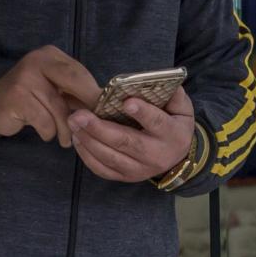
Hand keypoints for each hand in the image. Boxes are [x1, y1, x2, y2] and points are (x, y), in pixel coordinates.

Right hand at [0, 45, 100, 143]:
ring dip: (65, 129)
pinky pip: (44, 121)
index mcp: (51, 55)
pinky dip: (48, 132)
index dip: (94, 93)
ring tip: (65, 139)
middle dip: (86, 107)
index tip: (105, 112)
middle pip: (73, 82)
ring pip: (59, 107)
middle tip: (92, 125)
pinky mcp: (16, 97)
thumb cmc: (30, 98)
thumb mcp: (54, 90)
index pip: (80, 72)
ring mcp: (25, 77)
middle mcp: (38, 60)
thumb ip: (76, 93)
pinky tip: (45, 133)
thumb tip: (105, 107)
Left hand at [68, 85, 196, 183]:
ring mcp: (139, 170)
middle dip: (99, 128)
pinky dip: (87, 155)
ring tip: (73, 123)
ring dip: (88, 140)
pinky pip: (102, 169)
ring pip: (110, 157)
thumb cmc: (174, 125)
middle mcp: (155, 155)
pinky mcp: (125, 177)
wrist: (177, 158)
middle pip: (125, 142)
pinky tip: (77, 138)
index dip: (142, 113)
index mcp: (172, 135)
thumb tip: (159, 80)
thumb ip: (173, 95)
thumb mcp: (182, 109)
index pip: (157, 123)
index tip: (126, 102)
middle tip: (80, 115)